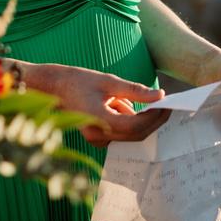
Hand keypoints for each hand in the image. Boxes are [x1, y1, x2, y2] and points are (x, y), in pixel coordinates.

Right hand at [25, 63, 170, 147]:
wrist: (53, 88)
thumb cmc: (79, 81)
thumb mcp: (109, 80)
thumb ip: (136, 90)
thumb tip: (160, 95)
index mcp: (100, 121)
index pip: (136, 126)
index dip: (155, 116)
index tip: (167, 104)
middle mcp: (99, 136)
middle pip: (136, 133)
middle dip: (153, 119)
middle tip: (165, 102)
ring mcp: (97, 139)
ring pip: (130, 133)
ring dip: (138, 116)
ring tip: (125, 96)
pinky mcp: (97, 137)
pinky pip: (121, 131)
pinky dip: (127, 118)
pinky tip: (118, 102)